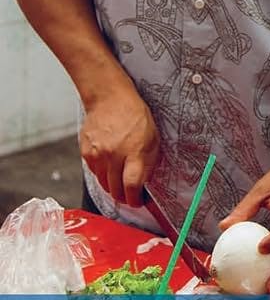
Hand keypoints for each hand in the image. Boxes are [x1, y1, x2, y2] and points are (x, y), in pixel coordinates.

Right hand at [79, 86, 159, 207]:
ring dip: (112, 186)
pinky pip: (94, 173)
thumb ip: (149, 161)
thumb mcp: (153, 136)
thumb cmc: (134, 114)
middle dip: (124, 196)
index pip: (132, 186)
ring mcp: (97, 155)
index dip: (135, 199)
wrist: (109, 98)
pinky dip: (102, 173)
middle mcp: (113, 155)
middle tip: (129, 194)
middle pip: (115, 190)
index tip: (138, 202)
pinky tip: (109, 163)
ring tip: (120, 178)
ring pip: (104, 184)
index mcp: (134, 150)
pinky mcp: (85, 153)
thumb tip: (144, 183)